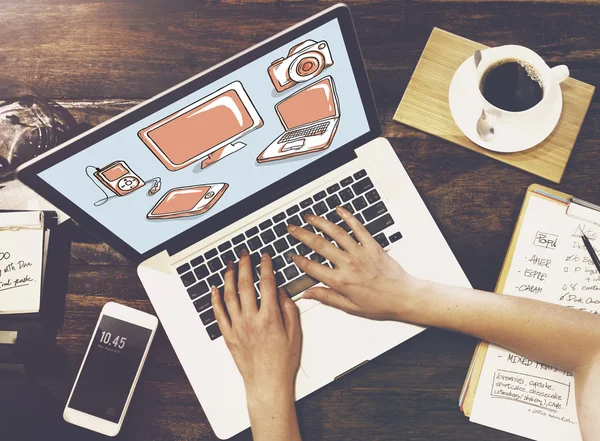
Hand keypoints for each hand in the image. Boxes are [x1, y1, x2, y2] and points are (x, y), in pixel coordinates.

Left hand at [211, 251, 300, 403]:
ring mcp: (238, 327)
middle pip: (246, 285)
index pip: (267, 284)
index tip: (265, 257)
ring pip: (229, 295)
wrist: (267, 383)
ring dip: (229, 277)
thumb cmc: (282, 362)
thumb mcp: (295, 333)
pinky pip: (218, 313)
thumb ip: (288, 309)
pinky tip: (214, 289)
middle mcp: (251, 320)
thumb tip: (281, 292)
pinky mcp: (229, 335)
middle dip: (245, 265)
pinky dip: (215, 299)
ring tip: (230, 265)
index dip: (266, 267)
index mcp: (270, 317)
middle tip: (244, 254)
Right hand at [287, 205, 423, 320]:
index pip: (312, 267)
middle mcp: (348, 264)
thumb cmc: (380, 303)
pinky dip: (348, 217)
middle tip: (291, 229)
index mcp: (340, 281)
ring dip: (320, 222)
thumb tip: (308, 294)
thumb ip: (327, 297)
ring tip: (309, 217)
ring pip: (336, 232)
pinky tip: (339, 210)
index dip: (299, 260)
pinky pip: (358, 227)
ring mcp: (360, 252)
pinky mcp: (372, 245)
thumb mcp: (349, 307)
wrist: (403, 296)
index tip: (292, 256)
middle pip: (319, 245)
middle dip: (302, 235)